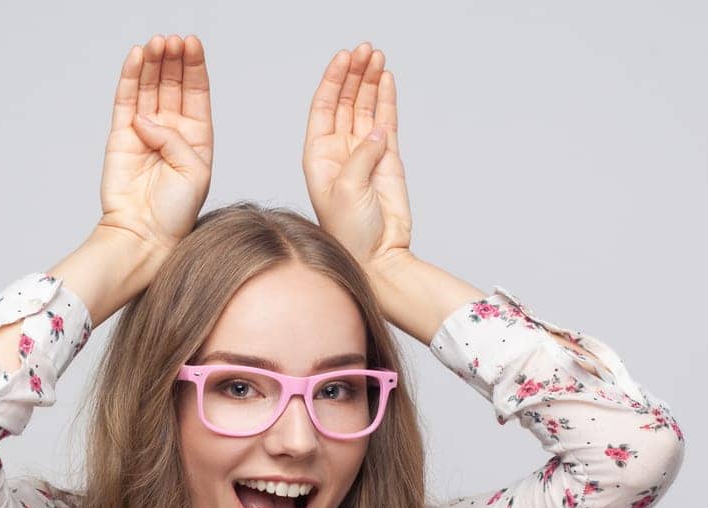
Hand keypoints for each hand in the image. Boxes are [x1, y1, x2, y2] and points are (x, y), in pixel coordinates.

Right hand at [97, 34, 213, 262]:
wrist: (144, 235)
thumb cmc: (175, 212)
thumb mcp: (194, 172)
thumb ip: (175, 139)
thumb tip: (145, 120)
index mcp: (196, 138)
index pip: (196, 92)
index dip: (194, 66)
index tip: (191, 43)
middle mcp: (171, 131)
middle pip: (172, 84)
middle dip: (173, 59)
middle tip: (171, 40)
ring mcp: (144, 131)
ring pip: (149, 87)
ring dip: (153, 63)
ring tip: (156, 43)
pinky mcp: (120, 135)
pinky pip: (126, 99)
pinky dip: (131, 76)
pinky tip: (137, 56)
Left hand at [301, 42, 411, 273]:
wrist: (379, 258)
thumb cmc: (351, 233)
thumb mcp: (346, 190)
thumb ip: (361, 155)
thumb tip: (378, 132)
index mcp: (318, 156)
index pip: (322, 107)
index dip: (332, 80)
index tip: (343, 57)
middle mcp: (339, 151)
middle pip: (345, 101)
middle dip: (354, 74)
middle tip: (365, 50)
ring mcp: (365, 153)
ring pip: (366, 108)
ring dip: (370, 82)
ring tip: (378, 57)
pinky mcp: (388, 160)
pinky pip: (386, 122)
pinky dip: (386, 100)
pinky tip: (387, 79)